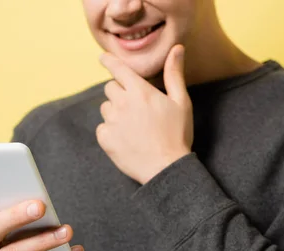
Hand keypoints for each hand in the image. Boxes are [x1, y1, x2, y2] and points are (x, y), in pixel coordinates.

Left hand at [97, 44, 192, 184]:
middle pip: (110, 88)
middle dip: (119, 92)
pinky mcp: (105, 138)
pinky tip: (126, 139)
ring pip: (106, 107)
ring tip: (133, 126)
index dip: (109, 61)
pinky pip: (102, 127)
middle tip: (135, 107)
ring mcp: (112, 121)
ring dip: (115, 112)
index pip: (117, 68)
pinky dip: (111, 131)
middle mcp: (122, 103)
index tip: (103, 58)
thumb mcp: (181, 102)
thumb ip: (174, 74)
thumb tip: (177, 48)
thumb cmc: (177, 135)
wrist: (166, 168)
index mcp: (140, 91)